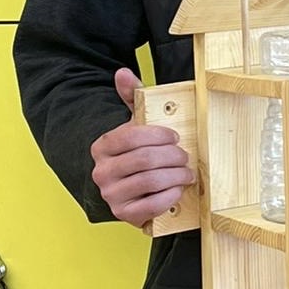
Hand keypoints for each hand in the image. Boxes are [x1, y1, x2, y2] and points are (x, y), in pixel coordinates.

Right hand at [90, 68, 195, 227]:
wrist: (124, 187)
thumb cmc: (134, 154)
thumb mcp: (132, 124)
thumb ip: (131, 97)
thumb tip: (123, 73)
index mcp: (102, 147)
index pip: (131, 136)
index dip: (159, 135)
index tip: (175, 136)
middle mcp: (102, 172)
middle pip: (145, 159)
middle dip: (173, 156)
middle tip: (185, 156)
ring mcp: (111, 195)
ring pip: (151, 181)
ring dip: (176, 175)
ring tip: (187, 172)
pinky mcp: (125, 215)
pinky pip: (153, 205)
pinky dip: (171, 195)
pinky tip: (178, 189)